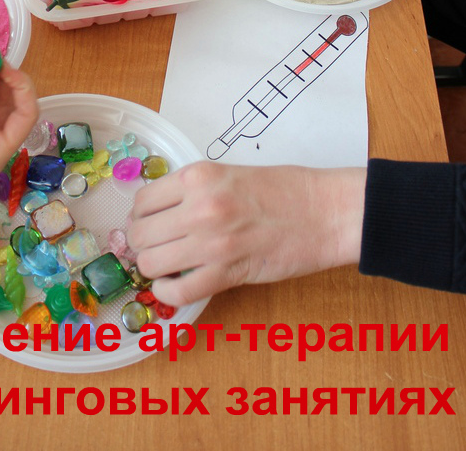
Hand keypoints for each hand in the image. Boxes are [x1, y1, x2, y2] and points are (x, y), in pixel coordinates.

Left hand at [127, 162, 365, 304]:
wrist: (325, 211)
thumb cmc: (285, 189)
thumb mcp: (229, 173)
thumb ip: (195, 190)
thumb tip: (160, 211)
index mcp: (198, 176)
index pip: (142, 201)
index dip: (140, 216)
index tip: (148, 223)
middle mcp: (199, 207)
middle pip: (140, 234)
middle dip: (141, 244)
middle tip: (155, 247)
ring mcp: (212, 242)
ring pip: (152, 264)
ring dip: (153, 268)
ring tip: (166, 266)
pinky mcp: (228, 273)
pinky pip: (178, 292)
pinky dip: (168, 293)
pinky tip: (174, 285)